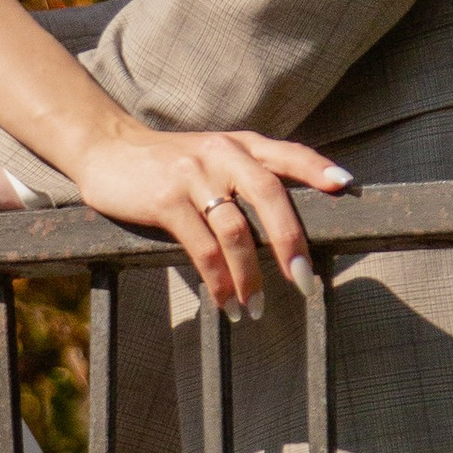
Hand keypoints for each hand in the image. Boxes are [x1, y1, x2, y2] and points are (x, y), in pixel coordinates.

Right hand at [69, 125, 352, 317]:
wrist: (108, 149)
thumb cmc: (167, 161)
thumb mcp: (212, 156)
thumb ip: (247, 174)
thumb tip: (289, 223)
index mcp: (239, 145)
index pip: (287, 154)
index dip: (316, 168)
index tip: (345, 187)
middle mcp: (222, 155)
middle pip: (270, 196)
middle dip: (291, 243)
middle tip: (305, 282)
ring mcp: (193, 176)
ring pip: (236, 232)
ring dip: (250, 277)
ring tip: (256, 307)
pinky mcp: (166, 200)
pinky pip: (203, 248)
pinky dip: (219, 282)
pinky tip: (225, 302)